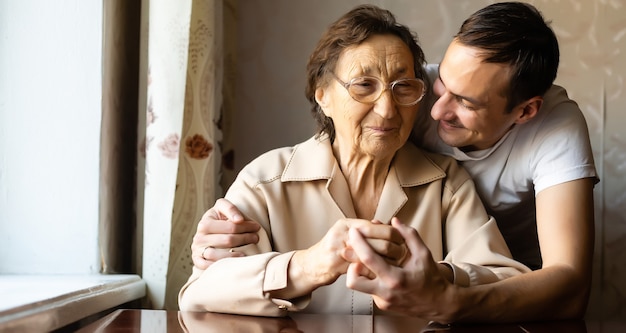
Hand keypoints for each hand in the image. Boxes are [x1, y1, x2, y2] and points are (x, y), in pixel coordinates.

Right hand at [192, 198, 261, 268]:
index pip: (230, 227)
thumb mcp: (222, 207)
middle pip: (227, 240)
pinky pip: (207, 266)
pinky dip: (219, 266)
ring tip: (246, 254)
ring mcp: (197, 250)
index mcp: (205, 223)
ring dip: (235, 255)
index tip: (256, 227)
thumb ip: (231, 209)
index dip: (246, 227)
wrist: (207, 231)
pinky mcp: (197, 261)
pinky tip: (232, 264)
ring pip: (217, 255)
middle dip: (245, 239)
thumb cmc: (218, 219)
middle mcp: (199, 237)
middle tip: (255, 238)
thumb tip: (239, 220)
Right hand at [292, 218, 406, 287]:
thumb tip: (383, 224)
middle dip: (395, 250)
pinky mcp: (339, 265)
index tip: (402, 241)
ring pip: (376, 256)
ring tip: (396, 264)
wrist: (311, 266)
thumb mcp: (346, 234)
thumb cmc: (333, 249)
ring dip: (388, 262)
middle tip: (402, 255)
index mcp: (347, 224)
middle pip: (381, 241)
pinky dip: (376, 271)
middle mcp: (343, 234)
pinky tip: (382, 273)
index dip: (394, 235)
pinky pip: (365, 268)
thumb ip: (364, 229)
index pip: (379, 227)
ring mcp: (340, 249)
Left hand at [345, 217, 453, 317]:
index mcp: (396, 278)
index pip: (368, 259)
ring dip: (360, 271)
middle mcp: (386, 292)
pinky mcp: (382, 306)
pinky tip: (380, 272)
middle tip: (354, 252)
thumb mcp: (423, 254)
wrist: (439, 305)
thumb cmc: (432, 278)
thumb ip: (409, 235)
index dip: (358, 243)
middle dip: (349, 264)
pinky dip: (371, 279)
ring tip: (368, 260)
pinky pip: (369, 290)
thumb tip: (394, 221)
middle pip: (353, 281)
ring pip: (359, 285)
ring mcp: (382, 301)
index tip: (353, 231)